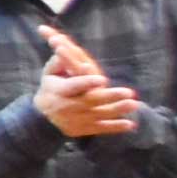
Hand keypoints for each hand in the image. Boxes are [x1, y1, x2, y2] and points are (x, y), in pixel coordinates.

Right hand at [35, 23, 140, 140]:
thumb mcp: (49, 74)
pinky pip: (102, 128)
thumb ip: (59, 62)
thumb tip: (64, 48)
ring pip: (99, 114)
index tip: (102, 79)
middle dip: (109, 96)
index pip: (74, 86)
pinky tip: (130, 124)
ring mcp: (77, 119)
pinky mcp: (84, 129)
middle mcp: (68, 106)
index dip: (86, 83)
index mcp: (59, 91)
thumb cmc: (51, 88)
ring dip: (117, 109)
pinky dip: (116, 127)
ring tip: (134, 103)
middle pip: (90, 101)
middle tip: (129, 92)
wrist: (42, 118)